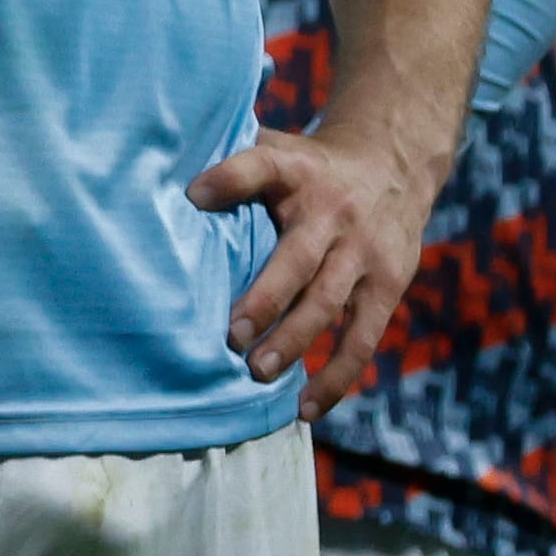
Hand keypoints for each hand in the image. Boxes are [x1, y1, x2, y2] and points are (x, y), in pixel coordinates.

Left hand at [197, 119, 446, 407]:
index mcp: (296, 171)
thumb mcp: (274, 148)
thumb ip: (228, 160)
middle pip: (299, 259)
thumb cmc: (308, 166)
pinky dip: (336, 376)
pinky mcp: (389, 286)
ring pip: (329, 303)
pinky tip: (305, 407)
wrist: (394, 164)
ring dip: (293, 342)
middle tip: (229, 336)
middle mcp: (334, 213)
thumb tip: (161, 178)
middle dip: (264, 300)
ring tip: (256, 372)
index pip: (262, 166)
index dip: (230, 179)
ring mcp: (365, 253)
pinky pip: (363, 337)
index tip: (196, 195)